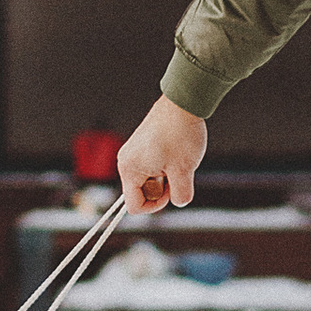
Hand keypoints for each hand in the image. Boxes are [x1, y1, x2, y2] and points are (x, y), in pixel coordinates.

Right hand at [116, 97, 206, 212]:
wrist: (182, 104)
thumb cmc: (180, 135)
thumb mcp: (184, 170)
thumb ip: (181, 194)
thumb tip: (179, 202)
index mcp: (129, 170)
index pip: (134, 206)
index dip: (155, 206)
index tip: (172, 190)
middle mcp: (125, 162)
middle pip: (140, 193)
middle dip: (161, 190)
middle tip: (178, 172)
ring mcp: (132, 153)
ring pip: (147, 180)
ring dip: (164, 178)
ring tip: (177, 160)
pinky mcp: (140, 147)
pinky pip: (150, 168)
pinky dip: (164, 167)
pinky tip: (175, 154)